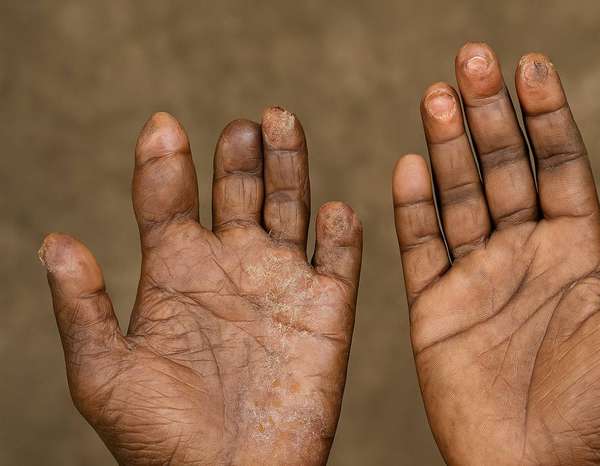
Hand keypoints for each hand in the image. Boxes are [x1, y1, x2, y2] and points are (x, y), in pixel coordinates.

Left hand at [40, 109, 361, 464]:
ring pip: (291, 206)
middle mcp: (231, 268)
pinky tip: (334, 208)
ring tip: (280, 122)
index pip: (168, 200)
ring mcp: (282, 284)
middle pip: (238, 190)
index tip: (163, 129)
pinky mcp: (327, 310)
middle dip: (240, 152)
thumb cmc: (160, 439)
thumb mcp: (103, 375)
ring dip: (289, 165)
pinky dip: (343, 231)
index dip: (163, 161)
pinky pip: (341, 259)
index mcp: (175, 273)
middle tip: (242, 124)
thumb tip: (54, 240)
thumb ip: (82, 307)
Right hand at [392, 43, 599, 464]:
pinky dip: (414, 206)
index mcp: (577, 252)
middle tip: (472, 60)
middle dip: (488, 115)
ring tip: (438, 95)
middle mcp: (525, 255)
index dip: (546, 116)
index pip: (559, 166)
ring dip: (447, 146)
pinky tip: (411, 164)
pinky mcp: (436, 307)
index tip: (532, 67)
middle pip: (503, 169)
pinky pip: (421, 246)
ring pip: (458, 196)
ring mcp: (477, 278)